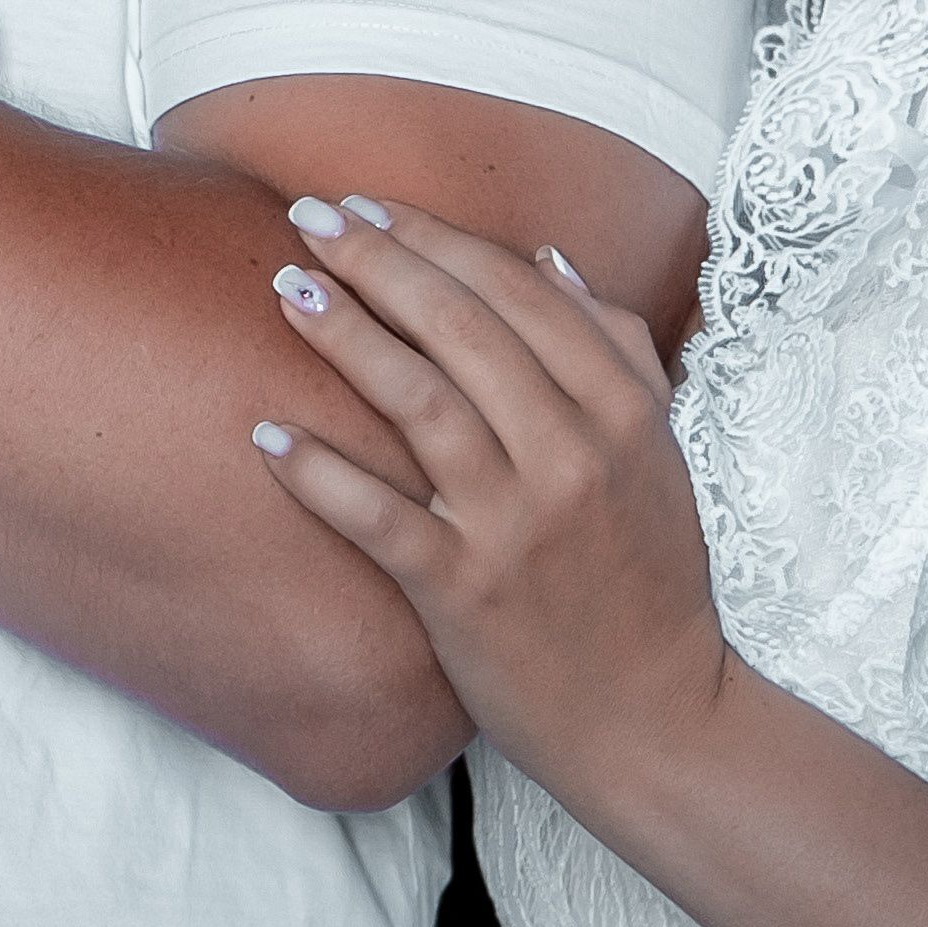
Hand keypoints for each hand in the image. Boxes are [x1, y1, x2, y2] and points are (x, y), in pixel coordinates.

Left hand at [248, 195, 734, 791]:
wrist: (653, 720)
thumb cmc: (648, 582)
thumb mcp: (661, 458)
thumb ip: (619, 352)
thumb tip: (551, 259)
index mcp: (624, 414)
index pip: (522, 293)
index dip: (438, 238)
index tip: (369, 206)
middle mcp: (573, 456)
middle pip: (462, 328)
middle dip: (379, 261)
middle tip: (309, 219)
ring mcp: (517, 524)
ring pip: (419, 401)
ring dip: (345, 336)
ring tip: (285, 290)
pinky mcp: (465, 591)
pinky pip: (378, 517)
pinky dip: (319, 473)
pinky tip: (266, 434)